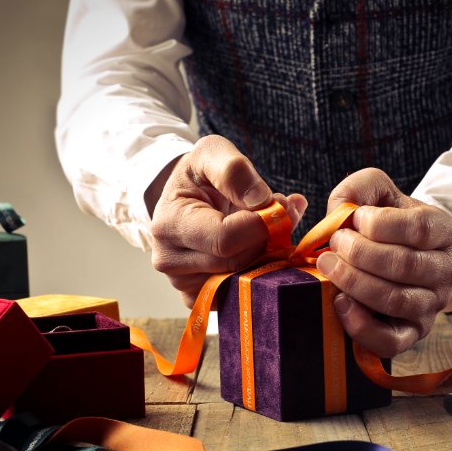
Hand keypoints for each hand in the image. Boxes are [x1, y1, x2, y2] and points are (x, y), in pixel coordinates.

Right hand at [150, 135, 306, 306]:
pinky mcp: (199, 297)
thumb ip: (235, 170)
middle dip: (268, 239)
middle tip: (281, 214)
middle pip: (238, 262)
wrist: (182, 198)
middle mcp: (170, 261)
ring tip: (267, 228)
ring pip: (243, 280)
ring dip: (267, 255)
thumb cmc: (197, 175)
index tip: (278, 205)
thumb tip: (262, 201)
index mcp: (170, 224)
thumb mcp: (212, 153)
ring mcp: (183, 284)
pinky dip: (258, 273)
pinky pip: (239, 294)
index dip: (261, 225)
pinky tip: (258, 249)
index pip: (225, 238)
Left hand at [316, 168, 451, 357]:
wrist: (411, 258)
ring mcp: (432, 305)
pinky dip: (361, 326)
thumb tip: (340, 210)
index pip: (419, 228)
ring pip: (395, 300)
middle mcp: (446, 271)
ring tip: (329, 267)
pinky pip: (390, 341)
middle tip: (333, 245)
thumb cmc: (390, 224)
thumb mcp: (380, 195)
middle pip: (404, 265)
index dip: (380, 225)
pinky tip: (340, 304)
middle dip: (359, 254)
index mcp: (444, 231)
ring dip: (354, 283)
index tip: (355, 219)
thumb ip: (360, 189)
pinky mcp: (413, 333)